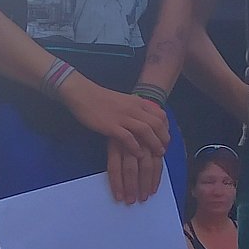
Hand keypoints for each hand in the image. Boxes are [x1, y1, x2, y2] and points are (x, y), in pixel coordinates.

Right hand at [62, 79, 168, 204]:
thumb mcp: (124, 100)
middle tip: (163, 151)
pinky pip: (128, 137)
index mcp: (137, 102)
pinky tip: (138, 154)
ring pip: (145, 131)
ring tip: (156, 154)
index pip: (160, 115)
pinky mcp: (111, 125)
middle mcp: (133, 108)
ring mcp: (122, 116)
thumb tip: (145, 120)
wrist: (82, 94)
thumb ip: (136, 108)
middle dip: (163, 139)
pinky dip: (135, 147)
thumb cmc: (101, 99)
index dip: (166, 129)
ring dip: (154, 144)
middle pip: (156, 124)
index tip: (166, 140)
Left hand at [107, 132, 163, 204]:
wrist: (134, 111)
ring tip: (144, 198)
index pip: (114, 167)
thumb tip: (117, 184)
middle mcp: (129, 142)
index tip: (119, 198)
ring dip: (145, 184)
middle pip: (130, 168)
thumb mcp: (112, 140)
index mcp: (115, 143)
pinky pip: (157, 161)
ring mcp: (144, 142)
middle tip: (132, 201)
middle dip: (131, 186)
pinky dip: (156, 176)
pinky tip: (154, 188)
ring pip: (145, 166)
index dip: (116, 183)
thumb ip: (116, 158)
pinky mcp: (155, 142)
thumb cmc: (120, 129)